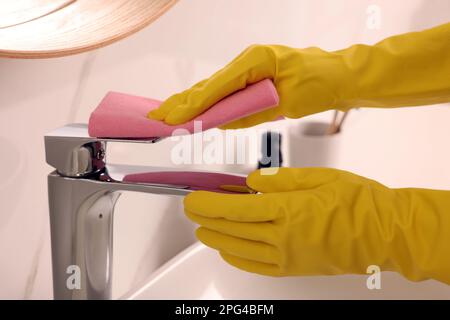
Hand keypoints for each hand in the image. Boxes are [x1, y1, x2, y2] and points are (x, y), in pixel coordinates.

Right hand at [149, 23, 449, 128]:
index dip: (192, 104)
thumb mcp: (285, 103)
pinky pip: (226, 91)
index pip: (216, 86)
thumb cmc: (321, 83)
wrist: (340, 76)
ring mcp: (250, 67)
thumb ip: (250, 112)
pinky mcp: (254, 76)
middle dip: (183, 102)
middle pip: (210, 85)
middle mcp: (249, 60)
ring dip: (192, 103)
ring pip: (215, 88)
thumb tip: (220, 122)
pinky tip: (195, 111)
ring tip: (168, 114)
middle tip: (158, 116)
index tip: (171, 116)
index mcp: (255, 61)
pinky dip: (209, 102)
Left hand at [184, 167, 449, 283]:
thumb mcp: (321, 177)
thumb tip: (252, 181)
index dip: (209, 204)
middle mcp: (283, 237)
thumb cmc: (359, 203)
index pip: (236, 208)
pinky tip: (227, 250)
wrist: (385, 234)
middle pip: (232, 229)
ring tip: (203, 228)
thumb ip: (282, 179)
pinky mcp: (294, 268)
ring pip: (240, 249)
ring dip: (216, 238)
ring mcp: (287, 256)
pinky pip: (256, 266)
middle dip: (206, 218)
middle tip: (192, 209)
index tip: (193, 198)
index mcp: (289, 210)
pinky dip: (236, 258)